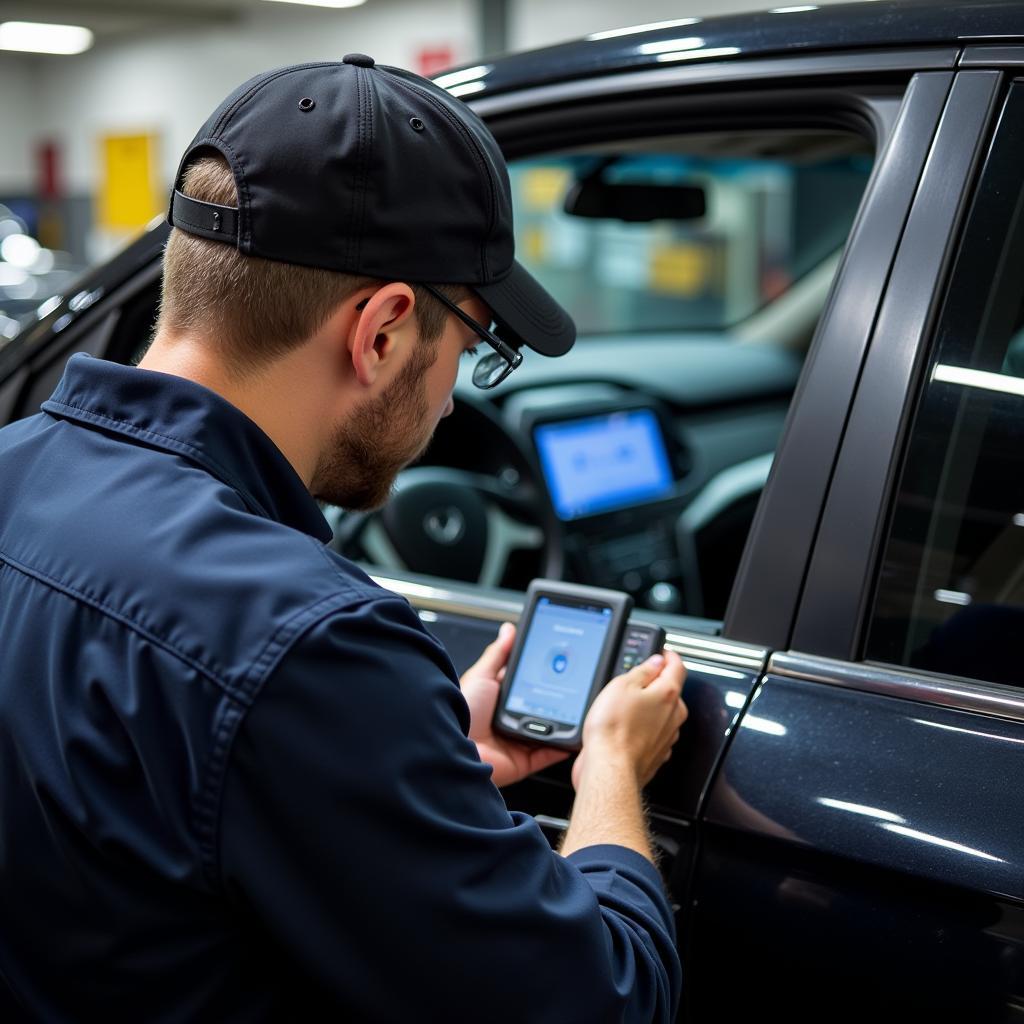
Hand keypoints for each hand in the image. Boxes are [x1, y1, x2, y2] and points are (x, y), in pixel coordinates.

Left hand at [460, 622, 568, 786]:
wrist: (450, 746)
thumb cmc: (459, 710)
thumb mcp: (481, 675)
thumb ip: (498, 654)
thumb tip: (509, 630)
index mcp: (499, 698)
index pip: (527, 684)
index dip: (543, 676)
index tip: (561, 665)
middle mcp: (509, 719)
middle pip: (541, 706)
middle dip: (557, 697)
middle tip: (574, 685)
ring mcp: (517, 740)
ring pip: (550, 729)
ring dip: (564, 720)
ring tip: (578, 707)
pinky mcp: (524, 760)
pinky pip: (549, 753)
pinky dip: (563, 746)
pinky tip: (574, 735)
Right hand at [571, 650, 686, 790]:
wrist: (610, 768)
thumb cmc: (613, 729)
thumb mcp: (621, 686)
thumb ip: (642, 671)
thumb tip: (654, 662)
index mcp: (668, 694)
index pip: (678, 666)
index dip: (668, 655)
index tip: (662, 653)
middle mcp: (674, 715)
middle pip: (672, 690)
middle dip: (657, 683)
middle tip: (636, 681)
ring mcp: (668, 736)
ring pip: (664, 713)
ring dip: (651, 707)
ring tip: (626, 707)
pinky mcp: (658, 753)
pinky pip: (656, 733)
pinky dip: (645, 728)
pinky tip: (628, 728)